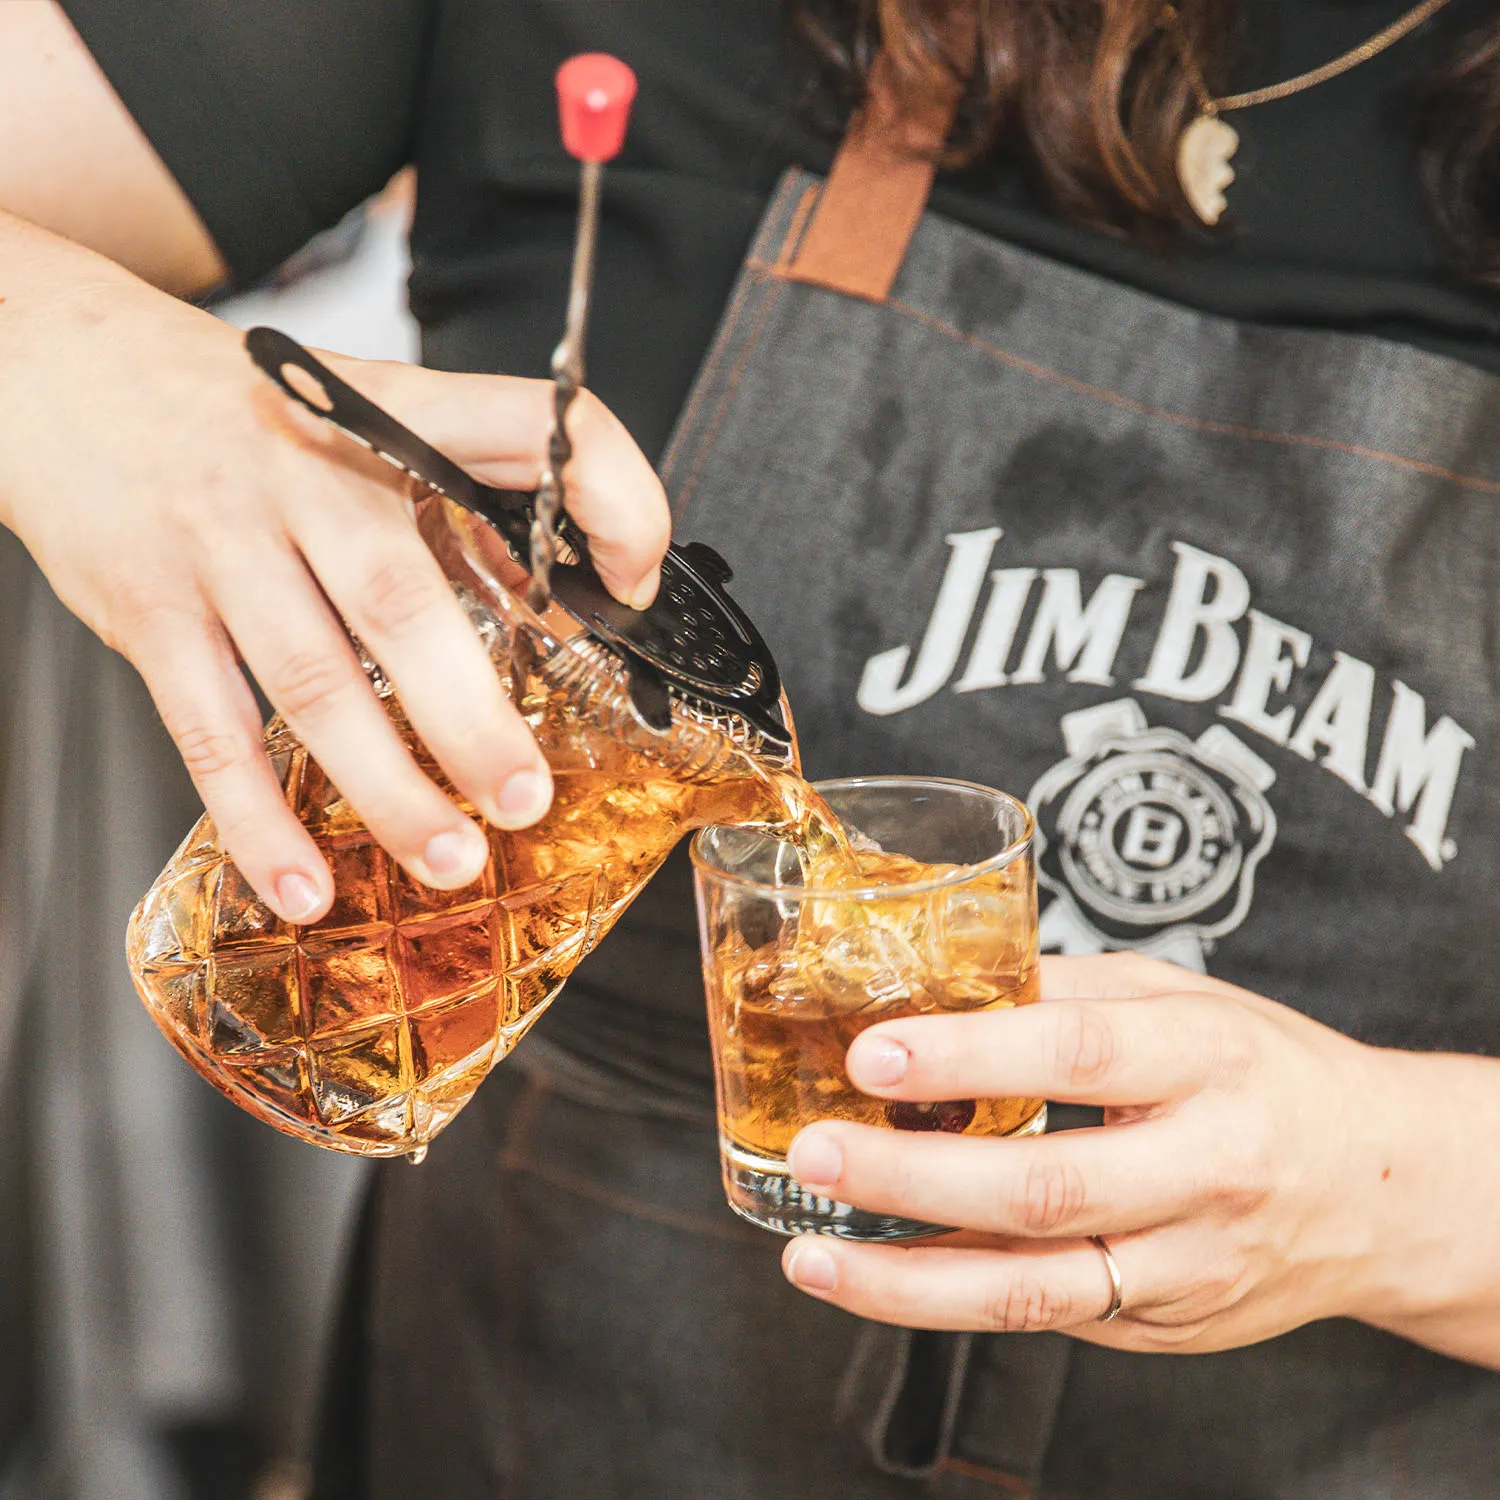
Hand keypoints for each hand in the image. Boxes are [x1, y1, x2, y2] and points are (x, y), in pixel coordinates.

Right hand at [0, 223, 670, 921]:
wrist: (57, 365)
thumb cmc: (235, 414)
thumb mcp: (355, 411)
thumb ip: (452, 489)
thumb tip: (555, 595)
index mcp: (385, 414)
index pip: (525, 426)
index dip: (605, 495)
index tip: (632, 583)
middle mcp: (307, 473)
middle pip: (402, 599)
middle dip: (471, 715)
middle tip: (525, 798)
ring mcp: (220, 542)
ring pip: (312, 680)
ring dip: (386, 786)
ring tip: (449, 860)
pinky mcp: (148, 607)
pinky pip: (209, 729)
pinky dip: (257, 817)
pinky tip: (303, 881)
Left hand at [778, 954, 1406, 1351]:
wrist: (1378, 1186)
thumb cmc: (1262, 1070)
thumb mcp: (1183, 998)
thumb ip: (1063, 989)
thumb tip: (933, 978)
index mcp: (1209, 1058)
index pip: (1081, 1054)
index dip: (970, 1056)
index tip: (874, 1052)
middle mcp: (1205, 1168)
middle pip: (1047, 1186)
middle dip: (915, 1175)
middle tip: (817, 1151)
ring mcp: (1187, 1264)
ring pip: (1037, 1287)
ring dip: (909, 1280)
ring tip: (813, 1255)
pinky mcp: (1163, 1322)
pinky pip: (1045, 1313)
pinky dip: (950, 1298)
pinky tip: (877, 1273)